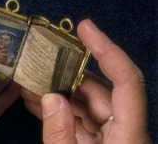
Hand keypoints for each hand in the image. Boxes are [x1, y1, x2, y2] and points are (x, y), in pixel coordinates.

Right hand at [21, 19, 151, 143]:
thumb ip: (60, 135)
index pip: (127, 81)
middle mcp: (123, 130)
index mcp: (129, 135)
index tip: (85, 28)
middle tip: (38, 67)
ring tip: (31, 87)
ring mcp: (109, 135)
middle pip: (98, 91)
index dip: (107, 50)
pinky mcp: (97, 141)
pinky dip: (60, 111)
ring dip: (58, 95)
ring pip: (85, 104)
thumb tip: (51, 98)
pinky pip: (79, 119)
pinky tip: (38, 104)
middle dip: (65, 77)